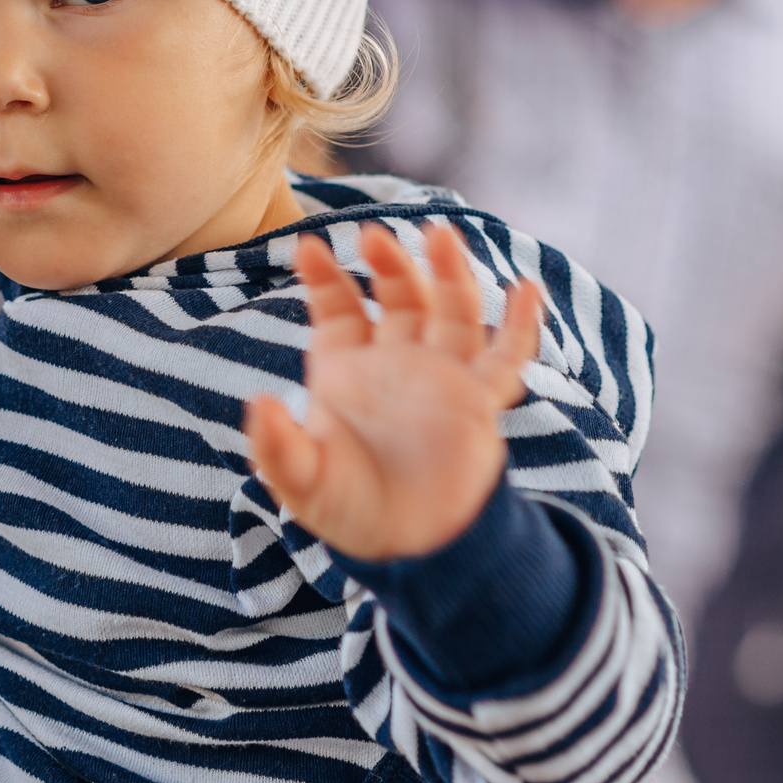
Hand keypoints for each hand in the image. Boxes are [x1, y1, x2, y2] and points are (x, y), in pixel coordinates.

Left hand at [245, 223, 543, 561]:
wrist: (407, 548)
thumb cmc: (347, 509)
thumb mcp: (301, 480)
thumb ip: (277, 446)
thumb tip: (257, 405)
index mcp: (347, 372)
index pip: (339, 310)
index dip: (325, 279)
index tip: (308, 248)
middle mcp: (396, 364)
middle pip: (399, 298)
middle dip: (389, 265)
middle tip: (375, 237)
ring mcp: (441, 377)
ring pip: (452, 311)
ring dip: (449, 273)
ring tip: (442, 235)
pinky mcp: (478, 403)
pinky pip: (505, 358)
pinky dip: (519, 326)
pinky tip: (525, 292)